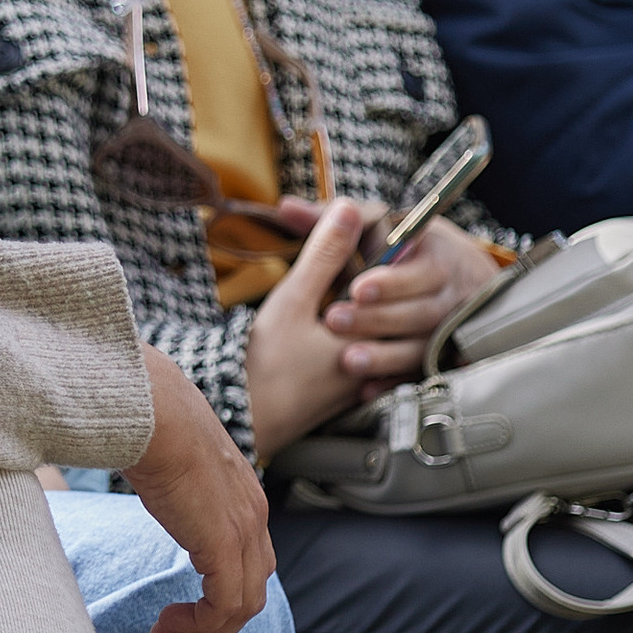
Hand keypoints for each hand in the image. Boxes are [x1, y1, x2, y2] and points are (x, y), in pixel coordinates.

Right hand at [120, 347, 275, 632]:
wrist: (149, 406)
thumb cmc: (144, 419)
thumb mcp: (166, 455)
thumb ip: (169, 476)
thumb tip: (143, 475)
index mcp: (242, 494)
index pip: (248, 561)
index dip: (218, 595)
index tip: (177, 614)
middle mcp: (253, 514)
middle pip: (250, 590)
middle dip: (212, 626)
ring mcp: (244, 529)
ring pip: (242, 607)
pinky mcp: (224, 543)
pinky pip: (224, 607)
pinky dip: (200, 628)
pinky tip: (166, 628)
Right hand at [242, 196, 374, 457]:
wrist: (239, 423)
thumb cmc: (263, 366)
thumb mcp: (293, 301)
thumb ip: (324, 255)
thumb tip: (348, 209)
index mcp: (370, 341)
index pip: (393, 289)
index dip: (391, 256)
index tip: (383, 232)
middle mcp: (375, 367)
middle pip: (393, 316)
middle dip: (384, 286)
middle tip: (372, 258)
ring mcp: (361, 386)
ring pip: (384, 339)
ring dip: (374, 314)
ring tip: (350, 295)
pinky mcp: (345, 399)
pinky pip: (369, 362)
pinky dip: (363, 341)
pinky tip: (343, 329)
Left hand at [316, 211, 490, 384]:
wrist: (456, 273)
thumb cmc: (397, 242)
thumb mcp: (369, 225)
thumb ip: (329, 221)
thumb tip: (285, 206)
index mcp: (435, 253)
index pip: (421, 269)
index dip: (390, 282)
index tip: (357, 289)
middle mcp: (447, 291)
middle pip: (421, 311)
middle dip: (377, 319)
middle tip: (335, 321)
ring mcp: (446, 325)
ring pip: (422, 345)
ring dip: (385, 355)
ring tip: (347, 360)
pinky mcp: (438, 352)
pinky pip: (419, 373)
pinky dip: (392, 382)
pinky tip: (365, 389)